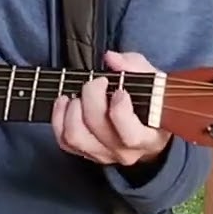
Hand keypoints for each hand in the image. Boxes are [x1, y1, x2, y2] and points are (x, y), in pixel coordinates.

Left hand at [51, 50, 171, 165]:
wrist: (147, 127)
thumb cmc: (152, 103)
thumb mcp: (153, 82)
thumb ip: (135, 67)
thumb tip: (111, 58)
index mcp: (148, 138)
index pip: (130, 135)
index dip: (120, 111)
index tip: (119, 90)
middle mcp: (124, 152)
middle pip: (97, 127)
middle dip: (92, 96)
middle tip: (98, 82)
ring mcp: (103, 154)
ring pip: (76, 136)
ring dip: (72, 109)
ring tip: (79, 94)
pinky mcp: (85, 152)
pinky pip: (63, 140)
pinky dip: (59, 118)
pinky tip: (66, 102)